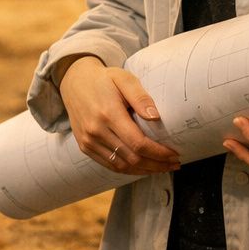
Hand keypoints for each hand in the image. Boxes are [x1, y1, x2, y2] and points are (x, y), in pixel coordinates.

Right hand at [59, 57, 180, 174]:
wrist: (74, 82)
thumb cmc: (104, 79)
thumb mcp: (124, 78)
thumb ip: (140, 97)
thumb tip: (155, 117)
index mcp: (108, 113)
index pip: (138, 143)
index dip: (158, 153)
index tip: (174, 154)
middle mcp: (96, 131)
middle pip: (132, 159)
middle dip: (156, 164)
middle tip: (174, 163)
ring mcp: (89, 141)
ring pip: (121, 166)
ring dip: (145, 170)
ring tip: (162, 168)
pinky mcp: (85, 146)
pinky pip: (109, 165)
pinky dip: (128, 170)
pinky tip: (143, 167)